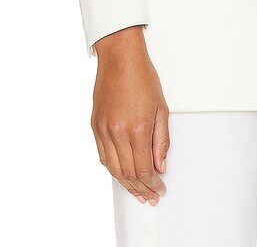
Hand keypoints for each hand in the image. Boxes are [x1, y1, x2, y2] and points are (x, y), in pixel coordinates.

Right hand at [91, 25, 169, 205]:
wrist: (120, 58)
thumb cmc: (143, 78)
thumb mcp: (161, 109)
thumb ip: (161, 141)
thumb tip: (160, 167)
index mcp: (137, 128)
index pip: (143, 170)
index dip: (152, 184)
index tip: (159, 189)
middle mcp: (117, 132)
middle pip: (127, 173)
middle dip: (140, 189)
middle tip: (150, 197)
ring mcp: (103, 129)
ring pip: (113, 169)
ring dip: (126, 184)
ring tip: (137, 192)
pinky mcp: (95, 125)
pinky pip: (102, 156)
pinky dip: (112, 169)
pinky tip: (121, 174)